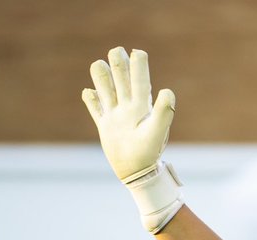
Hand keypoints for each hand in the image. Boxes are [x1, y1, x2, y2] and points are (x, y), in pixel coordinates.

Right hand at [82, 47, 175, 182]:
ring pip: (106, 89)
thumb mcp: (156, 130)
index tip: (137, 52)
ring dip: (101, 77)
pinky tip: (89, 93)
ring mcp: (115, 115)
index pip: (139, 80)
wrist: (137, 171)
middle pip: (121, 79)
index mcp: (141, 105)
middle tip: (116, 51)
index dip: (139, 65)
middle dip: (118, 63)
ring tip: (98, 65)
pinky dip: (90, 99)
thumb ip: (163, 111)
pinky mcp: (105, 126)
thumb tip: (168, 91)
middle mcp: (128, 107)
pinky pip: (96, 108)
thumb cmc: (149, 151)